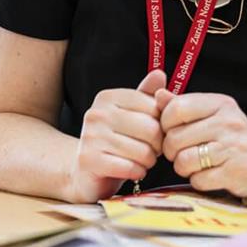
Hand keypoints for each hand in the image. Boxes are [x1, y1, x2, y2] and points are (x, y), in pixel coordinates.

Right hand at [66, 69, 166, 203]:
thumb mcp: (132, 116)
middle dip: (157, 145)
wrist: (85, 172)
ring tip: (139, 161)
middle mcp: (97, 113)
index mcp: (108, 97)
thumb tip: (159, 74)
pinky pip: (130, 168)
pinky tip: (131, 171)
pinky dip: (137, 173)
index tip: (153, 133)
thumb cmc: (115, 142)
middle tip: (149, 150)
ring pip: (143, 152)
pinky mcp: (89, 160)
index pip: (154, 107)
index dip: (162, 124)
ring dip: (148, 162)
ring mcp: (90, 136)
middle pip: (151, 129)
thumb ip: (146, 96)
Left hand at [156, 89, 246, 197]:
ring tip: (193, 164)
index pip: (176, 109)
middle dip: (171, 150)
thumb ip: (183, 106)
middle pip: (175, 138)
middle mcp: (230, 123)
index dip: (165, 124)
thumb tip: (158, 94)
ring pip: (184, 160)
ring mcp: (235, 149)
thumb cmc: (232, 138)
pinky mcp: (237, 174)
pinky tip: (209, 175)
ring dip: (182, 167)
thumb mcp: (211, 115)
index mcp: (221, 104)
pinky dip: (198, 181)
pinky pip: (198, 180)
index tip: (171, 131)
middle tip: (180, 152)